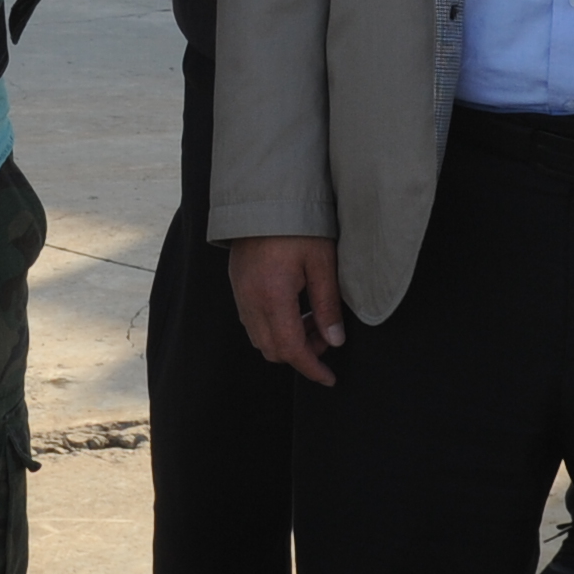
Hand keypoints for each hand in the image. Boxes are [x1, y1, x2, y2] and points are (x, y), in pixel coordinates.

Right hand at [228, 236, 345, 385]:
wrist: (264, 195)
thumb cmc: (297, 224)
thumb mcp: (322, 262)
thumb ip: (328, 304)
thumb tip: (335, 340)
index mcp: (272, 296)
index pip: (291, 349)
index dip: (312, 368)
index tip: (329, 378)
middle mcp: (250, 300)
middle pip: (272, 350)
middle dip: (301, 353)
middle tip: (327, 335)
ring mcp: (240, 293)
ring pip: (261, 338)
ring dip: (287, 340)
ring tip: (314, 318)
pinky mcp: (238, 285)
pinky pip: (252, 321)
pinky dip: (274, 326)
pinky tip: (295, 308)